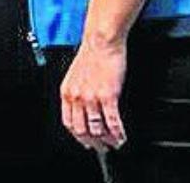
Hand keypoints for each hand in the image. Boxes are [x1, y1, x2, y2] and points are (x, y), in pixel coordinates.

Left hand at [60, 35, 128, 151]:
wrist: (102, 41)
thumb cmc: (92, 54)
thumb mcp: (75, 75)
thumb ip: (77, 92)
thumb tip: (82, 108)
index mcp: (67, 92)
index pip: (68, 122)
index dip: (78, 136)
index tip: (86, 142)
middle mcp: (77, 97)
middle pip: (81, 130)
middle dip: (93, 143)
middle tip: (102, 148)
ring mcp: (92, 97)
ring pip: (97, 128)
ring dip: (107, 140)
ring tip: (114, 143)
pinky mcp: (108, 95)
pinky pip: (112, 121)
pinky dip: (118, 133)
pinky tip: (122, 136)